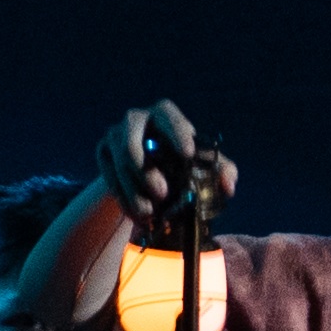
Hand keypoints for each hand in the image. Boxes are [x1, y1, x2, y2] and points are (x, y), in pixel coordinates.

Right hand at [98, 103, 238, 224]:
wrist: (144, 170)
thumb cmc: (179, 163)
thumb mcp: (202, 165)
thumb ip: (222, 171)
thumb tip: (228, 186)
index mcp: (163, 115)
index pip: (169, 117)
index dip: (177, 133)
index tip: (187, 154)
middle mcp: (136, 119)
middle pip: (133, 141)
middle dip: (146, 170)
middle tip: (163, 194)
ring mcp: (115, 135)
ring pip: (120, 162)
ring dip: (134, 190)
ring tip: (149, 212)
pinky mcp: (102, 153)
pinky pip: (110, 177)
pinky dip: (124, 198)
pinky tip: (137, 215)